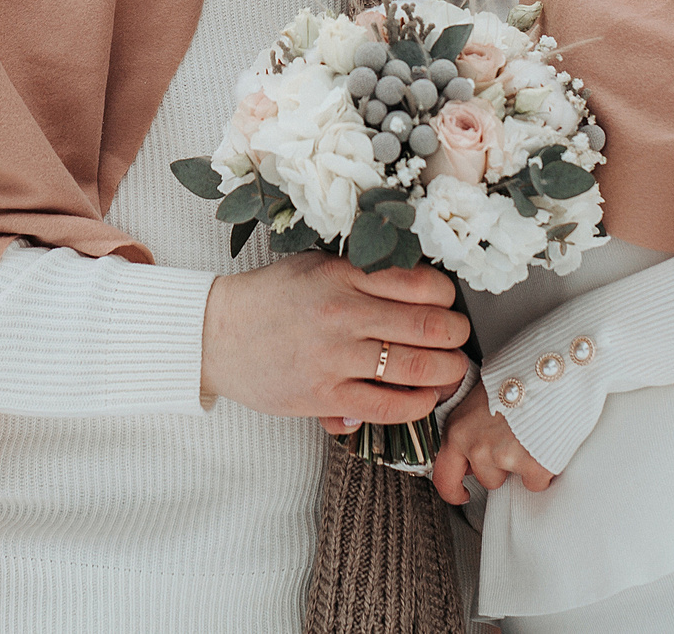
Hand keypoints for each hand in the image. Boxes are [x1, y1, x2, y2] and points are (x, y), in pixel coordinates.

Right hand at [201, 253, 468, 422]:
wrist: (217, 334)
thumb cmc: (270, 299)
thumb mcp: (315, 267)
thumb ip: (363, 274)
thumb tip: (417, 288)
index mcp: (343, 275)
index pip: (422, 283)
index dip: (447, 296)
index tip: (448, 304)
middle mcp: (343, 313)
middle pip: (430, 327)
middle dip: (456, 336)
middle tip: (457, 338)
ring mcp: (334, 357)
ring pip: (416, 368)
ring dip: (447, 372)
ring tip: (450, 370)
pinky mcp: (324, 396)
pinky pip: (388, 406)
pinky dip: (417, 405)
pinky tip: (423, 399)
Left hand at [431, 381, 551, 504]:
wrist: (551, 368)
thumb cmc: (517, 375)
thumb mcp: (479, 396)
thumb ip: (470, 425)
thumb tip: (470, 447)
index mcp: (457, 429)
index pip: (443, 476)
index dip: (453, 490)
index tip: (462, 494)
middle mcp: (475, 447)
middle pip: (486, 479)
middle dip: (500, 467)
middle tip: (513, 441)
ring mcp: (503, 457)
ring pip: (512, 481)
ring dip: (521, 466)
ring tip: (529, 437)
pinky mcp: (532, 465)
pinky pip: (536, 482)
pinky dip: (543, 468)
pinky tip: (545, 443)